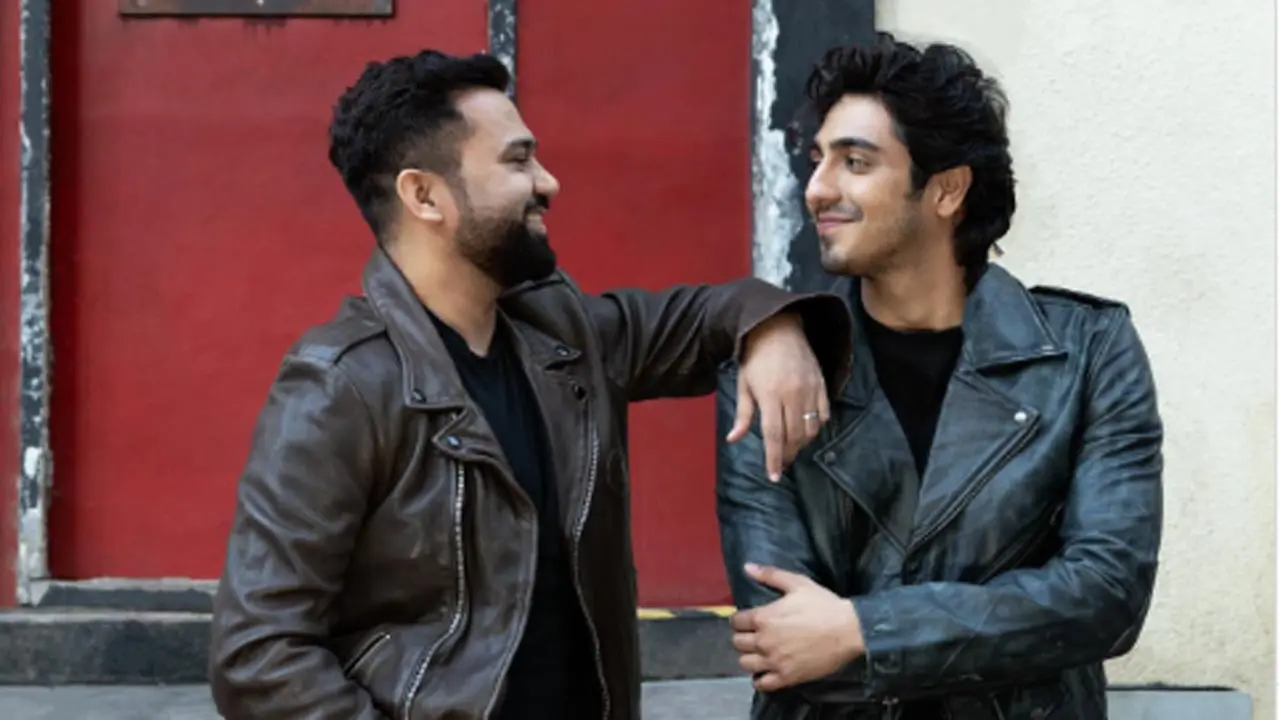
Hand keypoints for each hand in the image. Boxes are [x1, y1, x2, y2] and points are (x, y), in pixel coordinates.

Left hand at [727, 313, 828, 480]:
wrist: (779, 327)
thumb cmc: (755, 357)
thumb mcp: (744, 384)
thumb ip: (743, 414)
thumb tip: (733, 439)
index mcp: (770, 395)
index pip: (774, 435)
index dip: (774, 458)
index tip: (773, 476)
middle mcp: (793, 394)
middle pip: (794, 436)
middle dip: (787, 454)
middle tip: (780, 464)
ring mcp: (810, 389)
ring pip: (811, 429)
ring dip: (802, 443)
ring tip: (791, 448)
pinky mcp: (822, 385)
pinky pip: (824, 414)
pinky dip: (816, 427)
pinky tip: (806, 430)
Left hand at [730, 563, 864, 691]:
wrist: (849, 630)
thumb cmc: (823, 605)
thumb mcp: (797, 583)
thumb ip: (770, 575)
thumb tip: (747, 567)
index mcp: (763, 617)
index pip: (736, 621)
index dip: (740, 619)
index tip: (747, 620)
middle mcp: (764, 641)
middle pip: (737, 643)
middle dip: (743, 637)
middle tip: (754, 635)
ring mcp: (774, 661)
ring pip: (745, 664)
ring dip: (749, 657)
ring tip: (759, 653)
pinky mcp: (787, 677)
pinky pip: (761, 684)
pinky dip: (760, 679)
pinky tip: (766, 671)